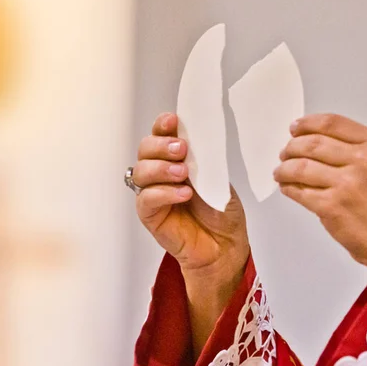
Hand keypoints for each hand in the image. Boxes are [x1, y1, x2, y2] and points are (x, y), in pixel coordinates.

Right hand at [134, 112, 249, 282]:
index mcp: (176, 159)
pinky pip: (147, 199)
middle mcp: (160, 173)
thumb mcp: (218, 178)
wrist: (225, 245)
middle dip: (161, 145)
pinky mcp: (150, 216)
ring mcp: (153, 194)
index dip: (162, 125)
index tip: (173, 120)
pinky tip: (183, 194)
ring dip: (161, 168)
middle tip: (182, 149)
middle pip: (145, 149)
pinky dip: (164, 193)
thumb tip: (197, 140)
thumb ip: (204, 159)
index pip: (160, 135)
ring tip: (184, 174)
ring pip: (141, 172)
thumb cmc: (221, 212)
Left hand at [274, 114, 366, 276]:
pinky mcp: (331, 206)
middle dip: (291, 148)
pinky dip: (288, 188)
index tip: (295, 128)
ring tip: (280, 172)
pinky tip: (287, 188)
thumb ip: (351, 149)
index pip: (331, 123)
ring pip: (300, 166)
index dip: (307, 124)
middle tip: (285, 154)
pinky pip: (299, 191)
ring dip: (284, 168)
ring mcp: (346, 183)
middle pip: (312, 143)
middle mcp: (361, 160)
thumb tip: (311, 141)